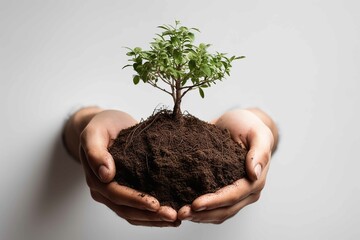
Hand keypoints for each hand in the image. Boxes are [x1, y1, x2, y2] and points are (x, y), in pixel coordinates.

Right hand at [64, 107, 179, 226]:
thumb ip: (95, 152)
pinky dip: (153, 214)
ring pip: (133, 213)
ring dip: (154, 219)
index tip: (156, 204)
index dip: (136, 201)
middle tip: (173, 217)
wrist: (108, 124)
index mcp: (96, 178)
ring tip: (175, 220)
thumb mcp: (94, 132)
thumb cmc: (102, 125)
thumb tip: (105, 175)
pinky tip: (169, 214)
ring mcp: (115, 192)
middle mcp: (104, 190)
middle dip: (150, 215)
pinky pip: (139, 207)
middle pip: (127, 209)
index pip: (116, 195)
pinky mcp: (127, 189)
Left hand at [178, 108, 277, 223]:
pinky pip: (211, 207)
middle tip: (181, 213)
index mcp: (255, 180)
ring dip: (199, 216)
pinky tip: (183, 207)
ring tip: (179, 214)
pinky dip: (198, 211)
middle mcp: (246, 192)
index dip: (215, 202)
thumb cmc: (249, 126)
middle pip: (224, 210)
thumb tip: (255, 173)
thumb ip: (259, 153)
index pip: (234, 196)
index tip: (195, 204)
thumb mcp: (258, 133)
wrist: (238, 123)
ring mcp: (234, 194)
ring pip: (217, 213)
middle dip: (203, 214)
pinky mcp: (222, 191)